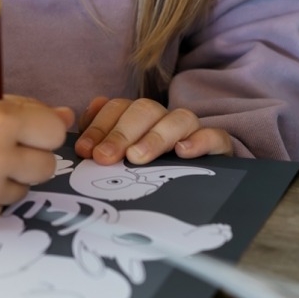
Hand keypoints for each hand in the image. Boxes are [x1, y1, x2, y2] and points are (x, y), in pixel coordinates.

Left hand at [74, 96, 233, 165]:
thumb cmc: (153, 175)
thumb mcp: (123, 161)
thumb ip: (102, 141)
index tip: (84, 151)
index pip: (117, 108)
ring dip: (154, 136)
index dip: (99, 127)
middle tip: (105, 158)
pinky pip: (214, 136)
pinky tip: (183, 152)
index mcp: (138, 119)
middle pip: (144, 110)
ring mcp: (192, 131)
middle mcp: (164, 119)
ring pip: (178, 118)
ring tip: (137, 157)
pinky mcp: (217, 146)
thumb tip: (81, 127)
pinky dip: (199, 140)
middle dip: (120, 133)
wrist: (200, 189)